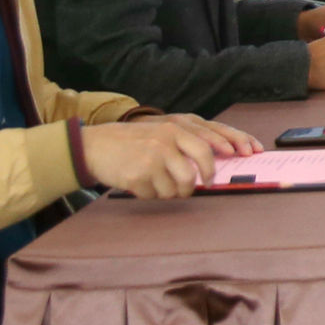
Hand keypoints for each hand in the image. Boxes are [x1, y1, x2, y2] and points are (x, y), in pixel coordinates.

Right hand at [83, 114, 256, 198]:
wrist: (95, 145)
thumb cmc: (133, 142)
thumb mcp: (160, 132)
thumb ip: (184, 142)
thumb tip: (213, 165)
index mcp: (174, 129)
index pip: (208, 146)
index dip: (221, 161)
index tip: (229, 170)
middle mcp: (166, 141)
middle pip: (194, 173)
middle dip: (195, 186)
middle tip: (190, 189)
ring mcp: (152, 159)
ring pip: (176, 189)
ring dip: (168, 192)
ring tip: (156, 183)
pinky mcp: (138, 176)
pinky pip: (155, 195)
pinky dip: (149, 194)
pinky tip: (139, 183)